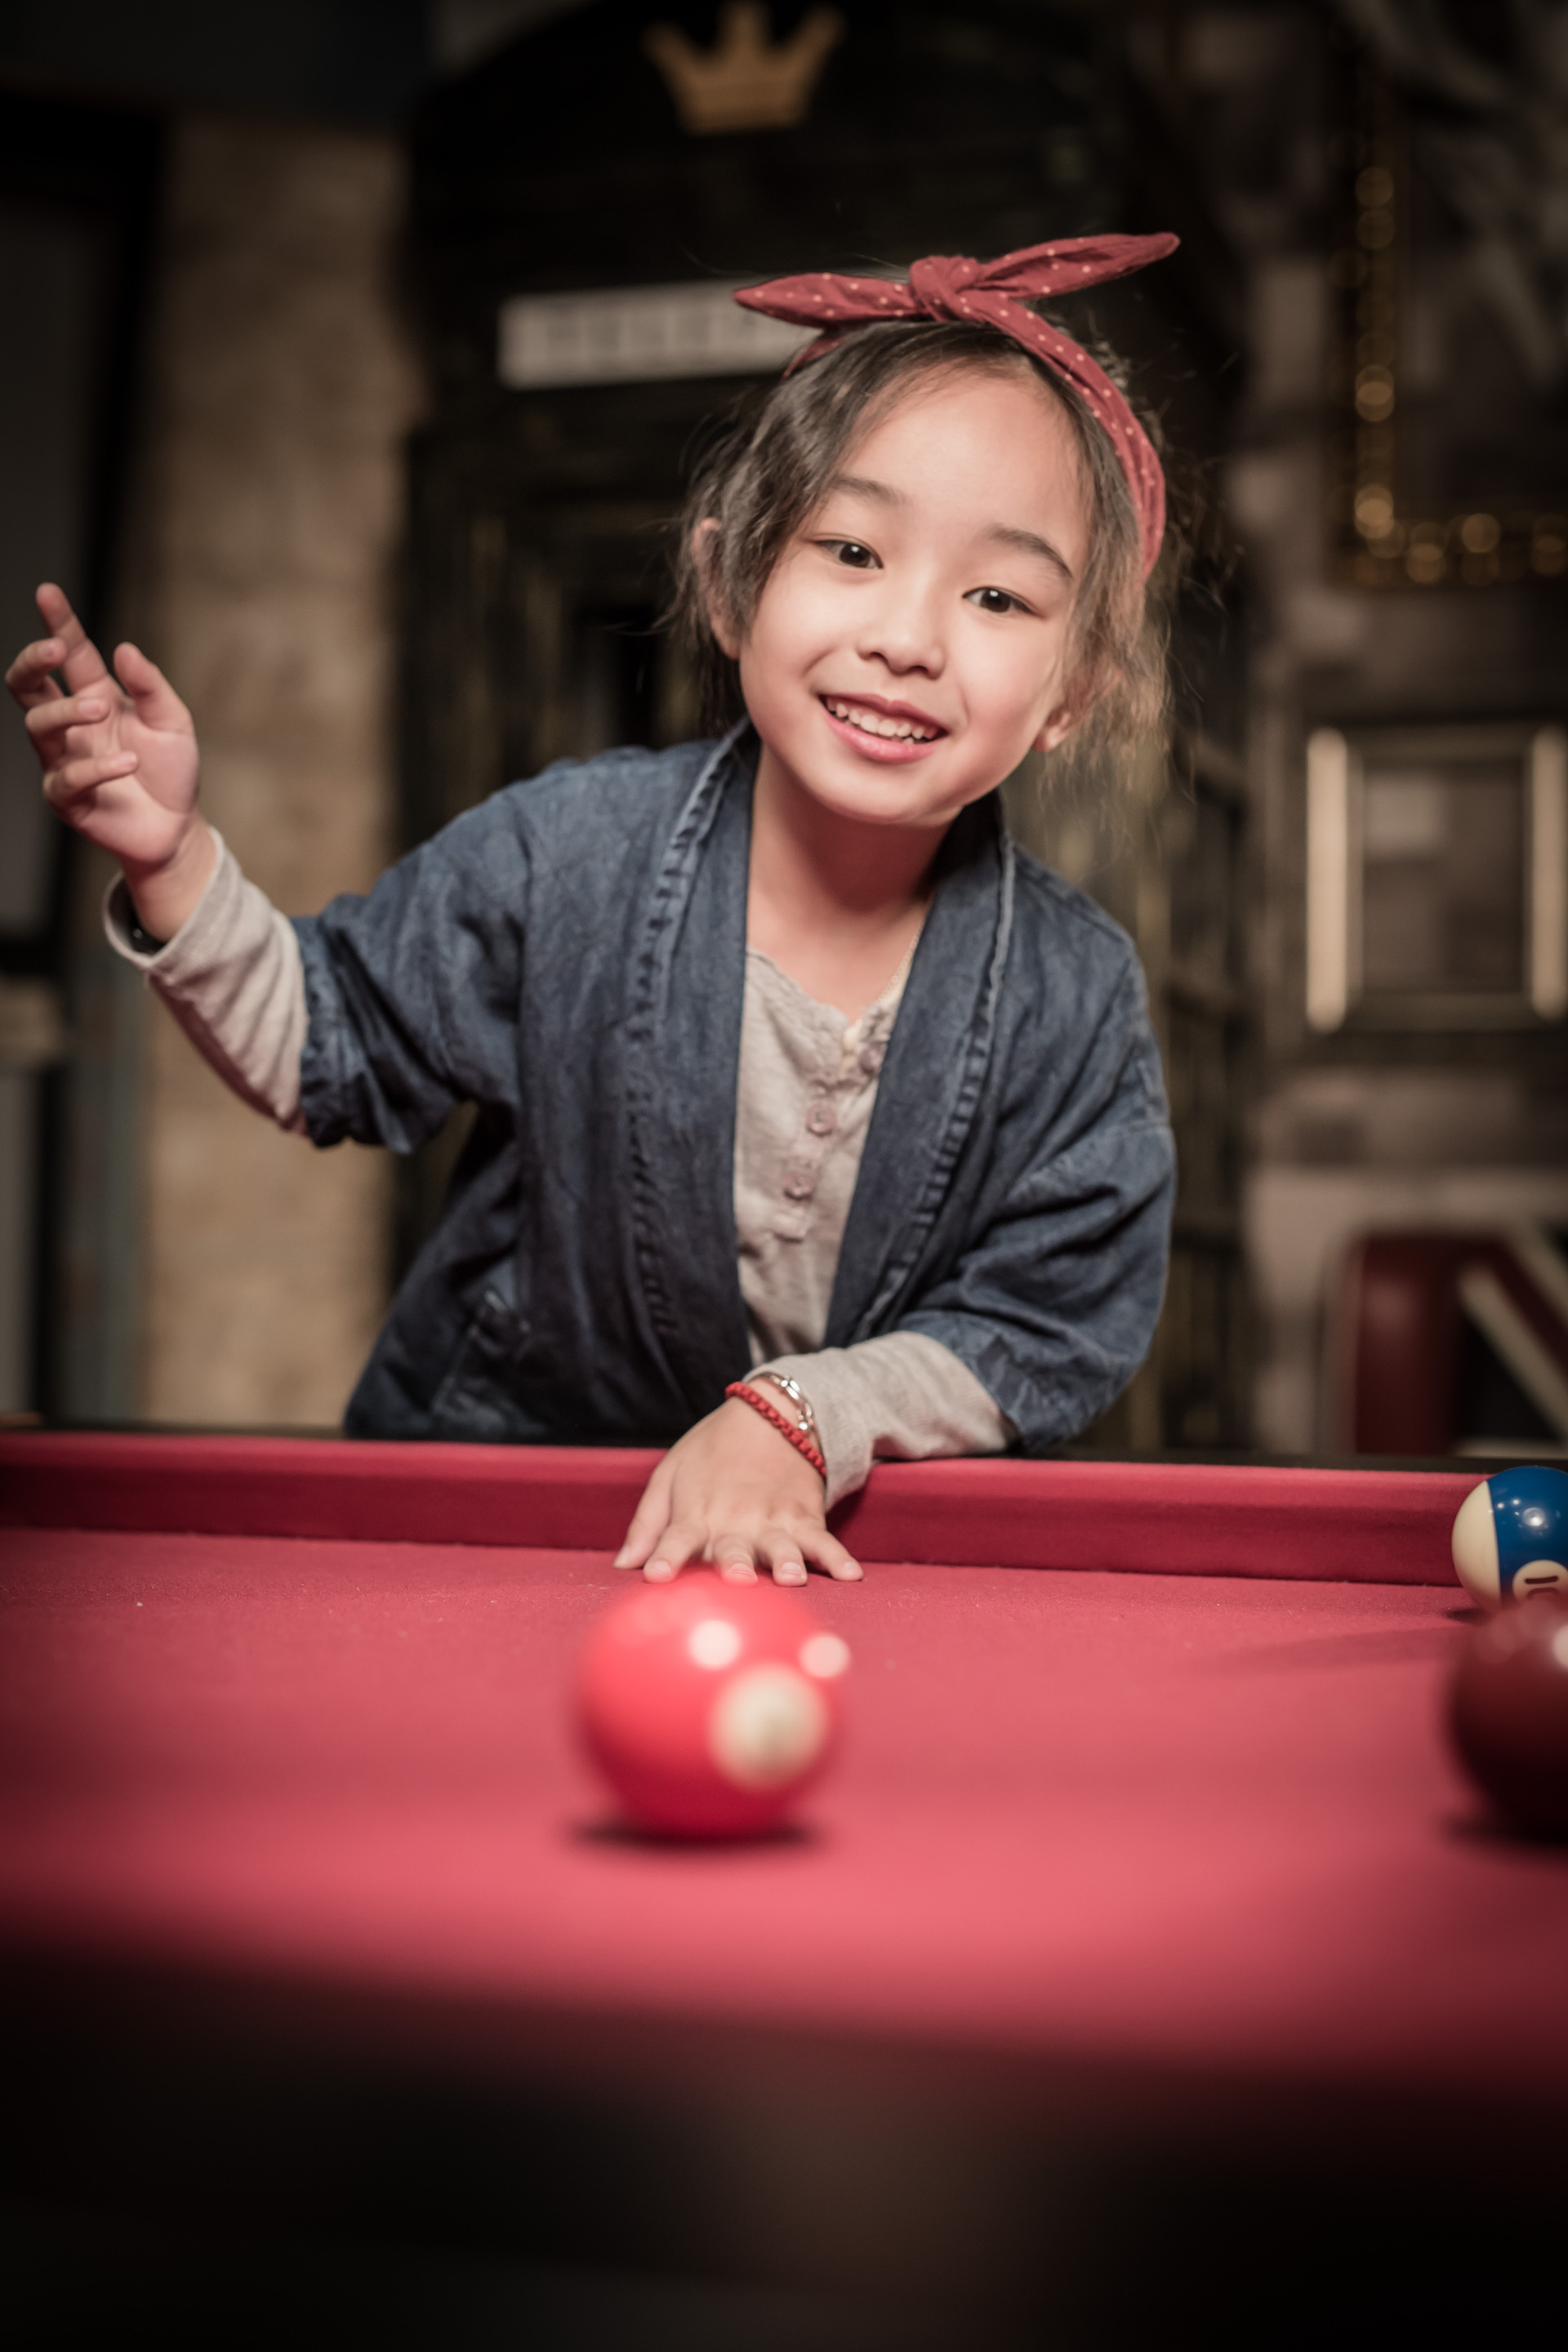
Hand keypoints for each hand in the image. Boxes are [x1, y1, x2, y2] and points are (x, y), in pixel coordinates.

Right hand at [5, 583, 211, 936]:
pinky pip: (68, 777)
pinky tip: (128, 762)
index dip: (57, 622)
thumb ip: (150, 685)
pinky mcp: (66, 798)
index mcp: (95, 696)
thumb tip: (124, 649)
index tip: (47, 592)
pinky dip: (97, 767)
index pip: (71, 653)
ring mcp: (62, 760)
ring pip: (38, 725)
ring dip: (66, 711)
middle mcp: (71, 725)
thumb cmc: (171, 771)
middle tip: (55, 650)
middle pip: (27, 685)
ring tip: (101, 710)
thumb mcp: (172, 720)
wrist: (177, 827)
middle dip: (33, 661)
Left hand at [615, 1397, 863, 1586]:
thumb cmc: (712, 1452)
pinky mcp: (805, 1518)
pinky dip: (839, 1558)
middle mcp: (735, 1521)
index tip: (654, 1577)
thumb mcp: (670, 1474)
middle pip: (732, 1549)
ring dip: (786, 1562)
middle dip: (732, 1566)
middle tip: (736, 1582)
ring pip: (781, 1546)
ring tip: (793, 1578)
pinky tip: (852, 1576)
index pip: (676, 1539)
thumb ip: (648, 1523)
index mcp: (696, 1513)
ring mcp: (774, 1520)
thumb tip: (624, 1566)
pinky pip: (823, 1542)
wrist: (770, 1415)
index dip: (666, 1557)